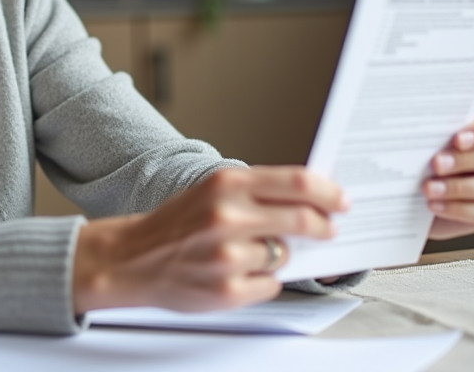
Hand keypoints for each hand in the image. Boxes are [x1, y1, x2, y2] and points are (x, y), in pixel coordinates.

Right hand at [71, 166, 349, 313]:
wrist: (131, 258)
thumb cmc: (176, 224)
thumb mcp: (212, 192)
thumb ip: (257, 192)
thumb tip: (310, 199)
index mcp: (226, 184)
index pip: (297, 183)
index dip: (328, 193)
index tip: (341, 200)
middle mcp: (227, 217)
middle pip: (303, 219)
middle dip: (322, 226)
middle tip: (328, 229)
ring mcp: (228, 256)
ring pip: (284, 255)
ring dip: (277, 255)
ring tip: (246, 252)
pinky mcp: (228, 290)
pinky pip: (271, 284)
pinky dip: (262, 280)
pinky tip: (236, 273)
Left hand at [425, 109, 473, 240]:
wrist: (430, 194)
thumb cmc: (437, 159)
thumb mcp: (438, 144)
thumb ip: (440, 136)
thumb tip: (426, 136)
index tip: (457, 139)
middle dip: (464, 160)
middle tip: (436, 164)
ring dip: (457, 188)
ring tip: (430, 188)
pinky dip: (459, 209)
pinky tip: (437, 205)